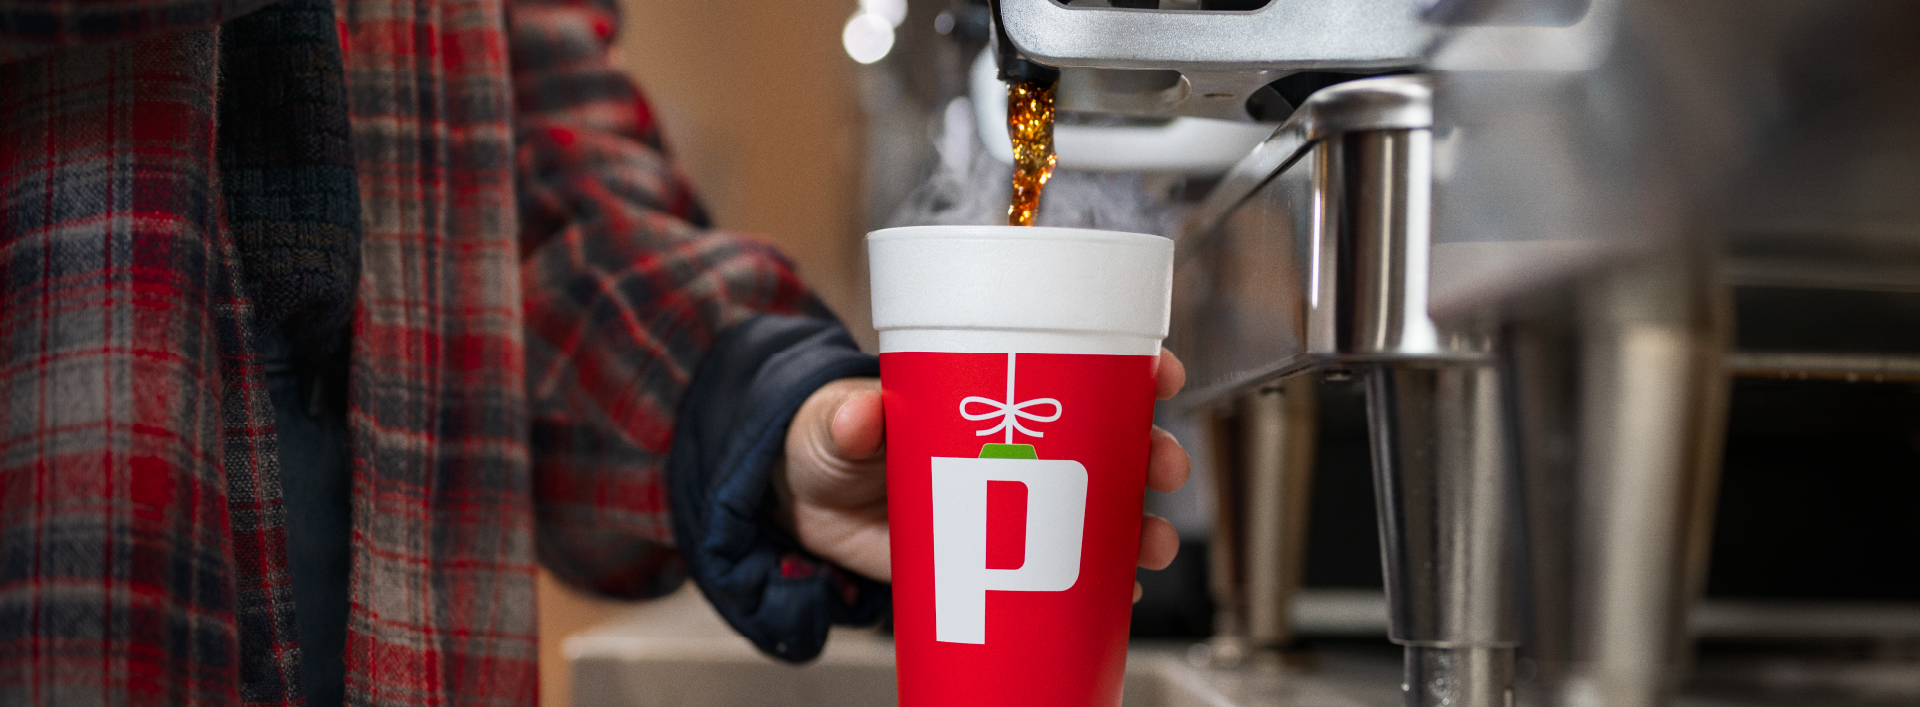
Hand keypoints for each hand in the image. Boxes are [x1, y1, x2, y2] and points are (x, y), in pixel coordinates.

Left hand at [775, 349, 1191, 594]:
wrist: (801, 507)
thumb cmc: (826, 439)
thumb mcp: (832, 417)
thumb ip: (845, 417)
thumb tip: (859, 416)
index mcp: (990, 389)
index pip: (1075, 366)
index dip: (1129, 367)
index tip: (1160, 374)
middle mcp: (1016, 443)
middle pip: (1106, 442)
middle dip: (1150, 453)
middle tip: (1163, 468)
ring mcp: (1011, 502)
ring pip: (1096, 509)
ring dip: (1138, 525)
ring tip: (1150, 544)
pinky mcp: (996, 558)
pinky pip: (1062, 568)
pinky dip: (1097, 581)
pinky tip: (1119, 590)